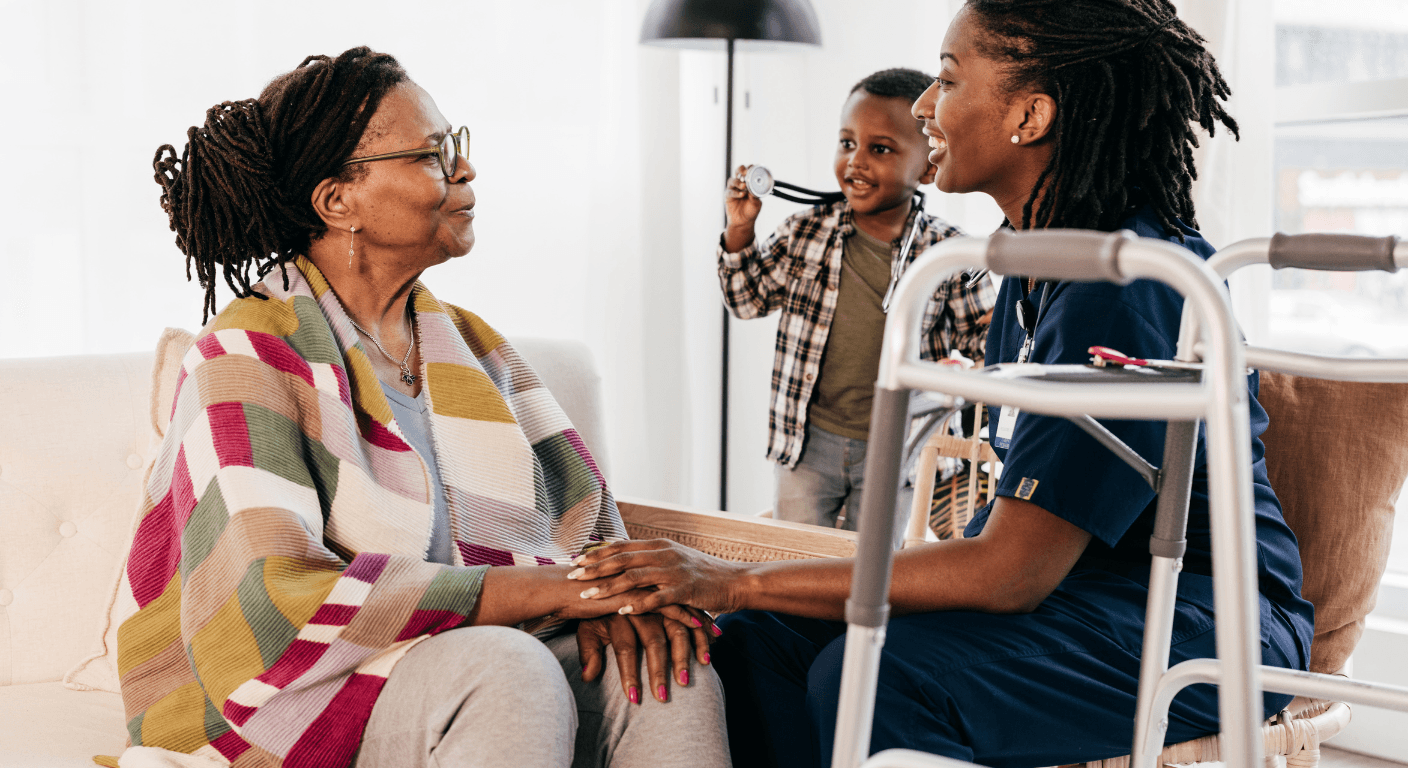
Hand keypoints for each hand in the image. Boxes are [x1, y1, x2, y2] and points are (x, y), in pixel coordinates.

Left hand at [568, 539, 747, 615]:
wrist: (735, 581)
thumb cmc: (703, 574)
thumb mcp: (675, 559)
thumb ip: (651, 558)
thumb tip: (627, 559)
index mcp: (659, 545)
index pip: (621, 546)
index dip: (597, 552)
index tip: (576, 558)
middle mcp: (664, 554)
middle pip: (622, 558)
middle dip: (594, 567)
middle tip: (572, 575)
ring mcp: (674, 571)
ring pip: (634, 577)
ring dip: (608, 586)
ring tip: (587, 595)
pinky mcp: (684, 590)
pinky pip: (656, 598)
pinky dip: (637, 604)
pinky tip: (621, 611)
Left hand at [576, 610, 714, 702]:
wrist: (603, 579)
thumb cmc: (596, 611)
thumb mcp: (587, 627)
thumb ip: (588, 652)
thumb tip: (588, 677)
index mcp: (617, 612)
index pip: (625, 647)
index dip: (629, 673)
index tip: (633, 698)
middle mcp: (641, 606)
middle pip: (653, 641)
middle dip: (658, 671)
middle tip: (661, 697)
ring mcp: (661, 602)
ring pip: (675, 631)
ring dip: (681, 657)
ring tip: (684, 682)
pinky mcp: (676, 600)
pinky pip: (691, 621)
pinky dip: (700, 638)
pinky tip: (706, 659)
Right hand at [724, 164, 761, 250]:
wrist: (744, 222)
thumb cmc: (751, 211)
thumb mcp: (757, 204)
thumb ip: (755, 196)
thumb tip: (753, 189)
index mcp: (749, 182)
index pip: (749, 171)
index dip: (751, 168)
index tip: (753, 169)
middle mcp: (741, 183)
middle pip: (738, 171)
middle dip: (741, 169)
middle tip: (745, 172)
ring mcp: (733, 189)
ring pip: (732, 180)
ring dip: (738, 182)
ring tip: (743, 186)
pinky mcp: (728, 196)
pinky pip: (730, 191)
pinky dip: (735, 192)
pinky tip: (741, 195)